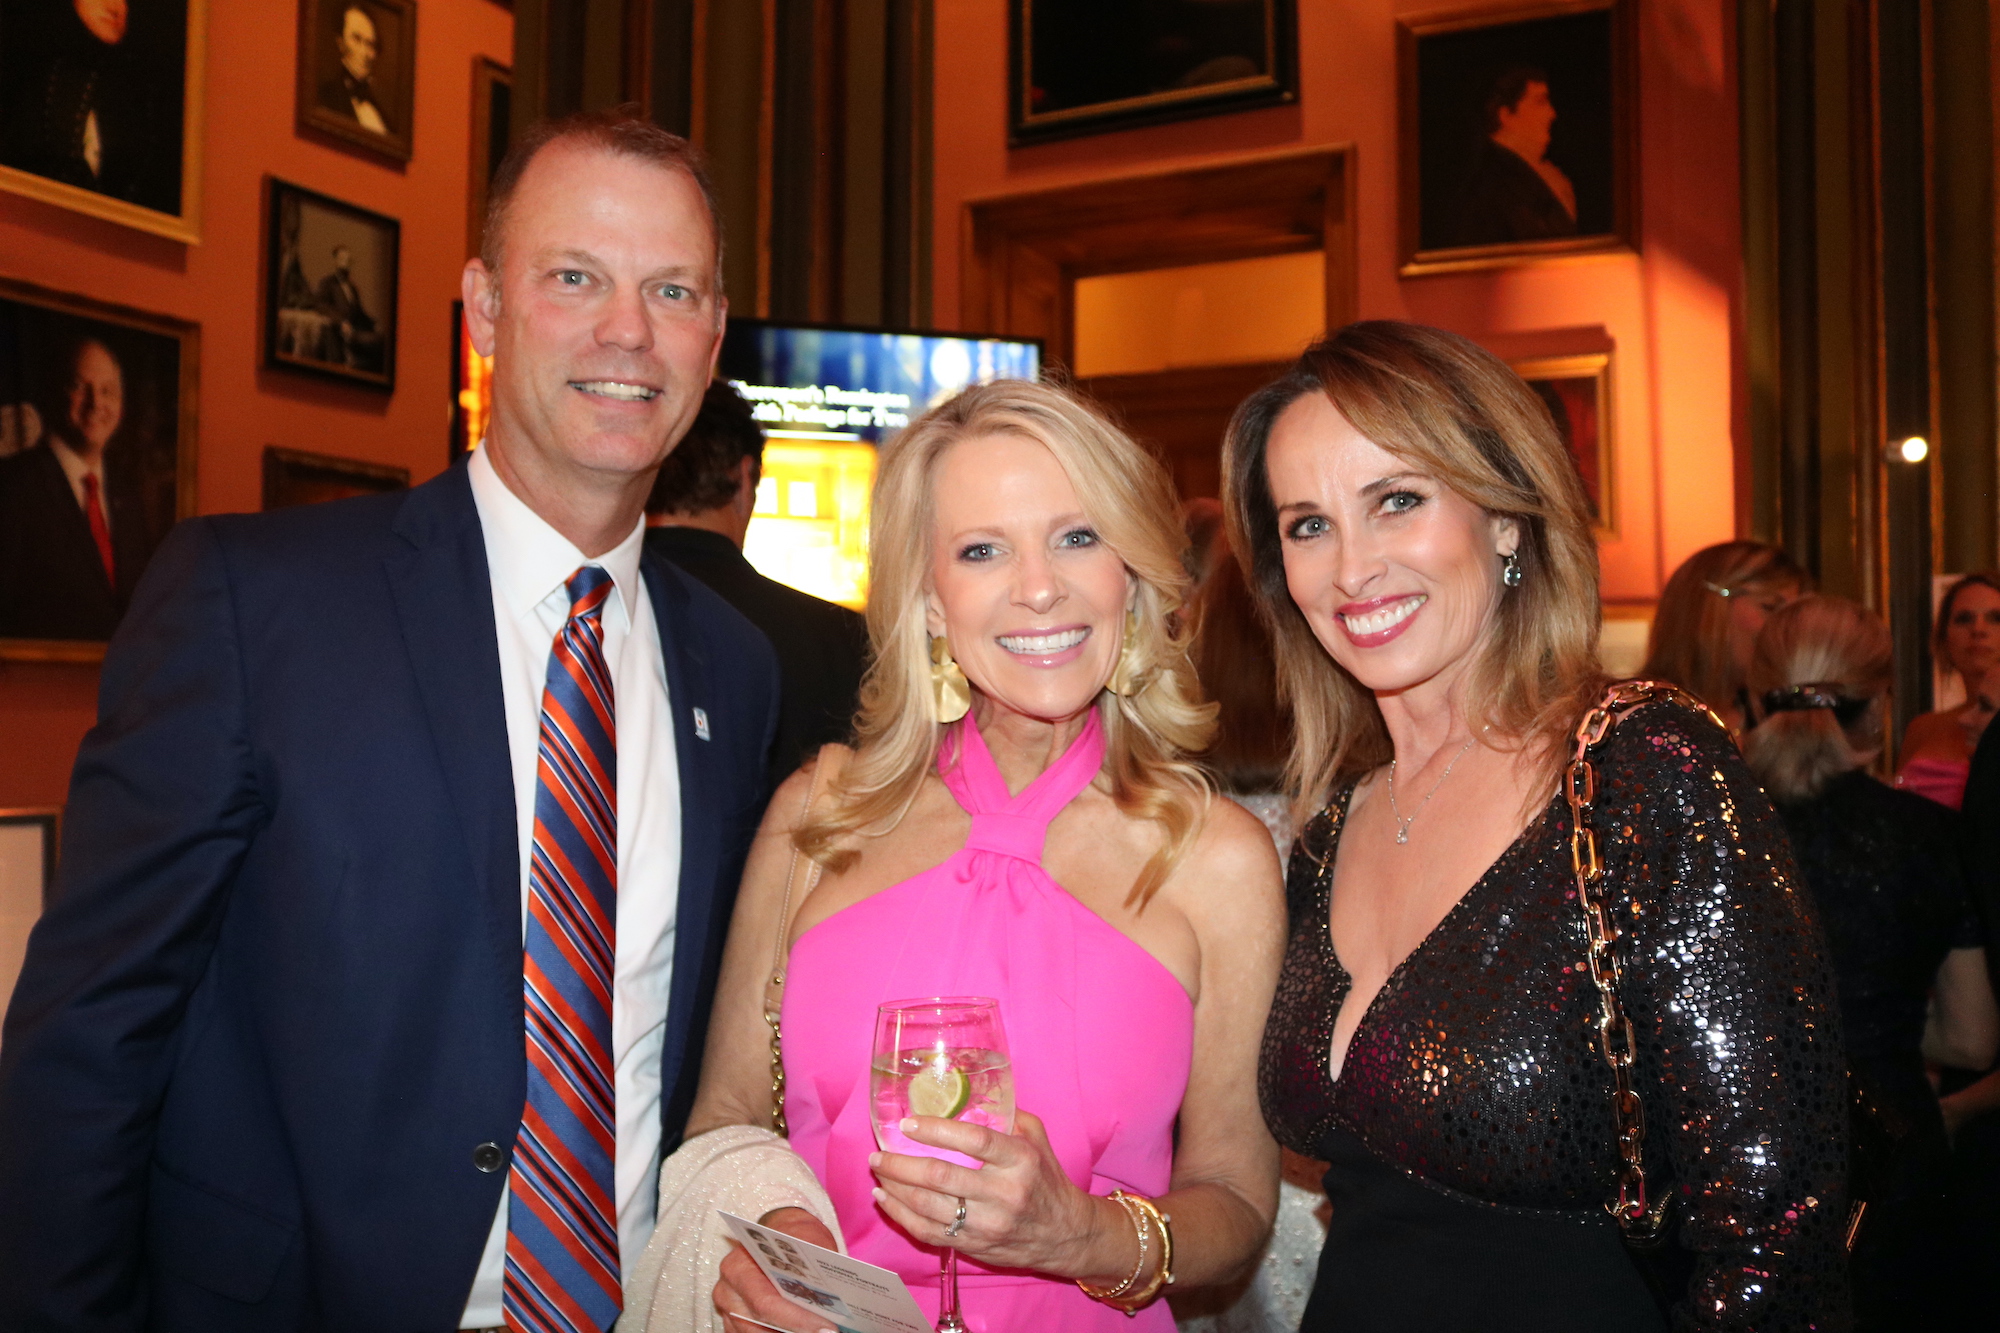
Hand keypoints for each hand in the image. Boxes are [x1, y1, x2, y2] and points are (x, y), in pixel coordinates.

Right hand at [712, 1207, 841, 1332]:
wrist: (775, 1237)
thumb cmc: (790, 1237)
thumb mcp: (806, 1240)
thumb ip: (815, 1268)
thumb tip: (836, 1296)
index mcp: (738, 1267)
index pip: (766, 1303)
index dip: (797, 1320)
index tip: (827, 1328)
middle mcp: (727, 1292)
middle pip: (759, 1326)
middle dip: (796, 1331)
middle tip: (827, 1332)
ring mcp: (729, 1311)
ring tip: (819, 1332)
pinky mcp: (735, 1324)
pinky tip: (804, 1331)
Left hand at [868, 1109, 1110, 1278]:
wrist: (1065, 1235)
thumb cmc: (1046, 1179)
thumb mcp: (1036, 1138)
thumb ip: (1006, 1114)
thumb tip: (966, 1092)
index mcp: (1019, 1160)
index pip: (974, 1142)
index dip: (936, 1131)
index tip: (907, 1124)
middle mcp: (1003, 1193)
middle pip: (941, 1178)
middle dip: (901, 1164)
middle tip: (879, 1152)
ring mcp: (986, 1224)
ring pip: (928, 1207)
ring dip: (895, 1188)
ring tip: (878, 1171)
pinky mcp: (974, 1246)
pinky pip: (928, 1232)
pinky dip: (901, 1215)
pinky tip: (885, 1198)